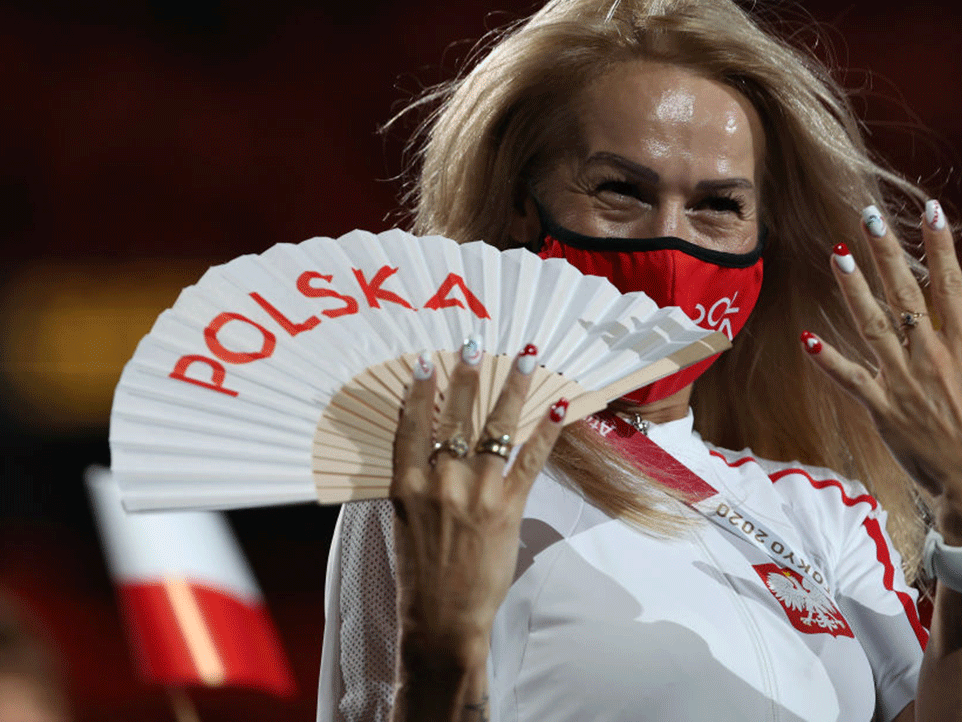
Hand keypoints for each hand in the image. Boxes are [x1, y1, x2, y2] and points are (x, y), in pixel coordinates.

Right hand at [390, 338, 563, 663]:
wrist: (443, 617)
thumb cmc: (419, 574)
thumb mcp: (403, 522)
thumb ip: (415, 484)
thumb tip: (428, 450)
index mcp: (408, 486)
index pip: (411, 427)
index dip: (418, 392)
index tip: (425, 362)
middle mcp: (441, 483)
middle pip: (456, 417)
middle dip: (468, 376)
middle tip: (476, 343)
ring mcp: (477, 494)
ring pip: (496, 429)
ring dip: (513, 390)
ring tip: (526, 359)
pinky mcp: (508, 508)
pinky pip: (530, 460)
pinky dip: (545, 432)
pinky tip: (557, 407)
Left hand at [800, 201, 961, 543]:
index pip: (951, 283)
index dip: (941, 245)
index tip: (931, 210)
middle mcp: (932, 357)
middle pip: (904, 293)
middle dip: (886, 252)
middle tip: (869, 217)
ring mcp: (904, 382)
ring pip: (872, 325)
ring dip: (852, 290)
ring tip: (836, 255)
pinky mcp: (882, 409)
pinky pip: (849, 379)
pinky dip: (828, 360)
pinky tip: (807, 338)